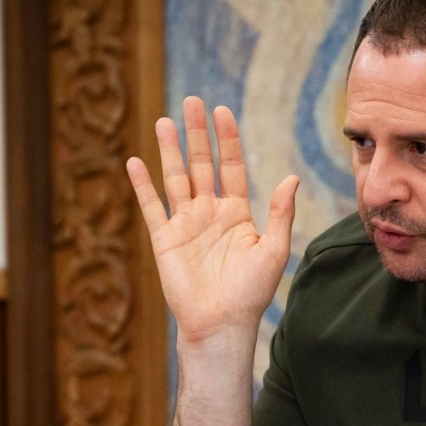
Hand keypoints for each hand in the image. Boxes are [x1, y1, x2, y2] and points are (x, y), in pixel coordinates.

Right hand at [126, 96, 298, 342]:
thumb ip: (280, 213)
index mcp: (237, 213)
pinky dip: (142, 185)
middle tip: (192, 101)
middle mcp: (210, 213)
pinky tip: (134, 162)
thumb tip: (292, 179)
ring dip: (169, 150)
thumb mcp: (274, 250)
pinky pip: (151, 206)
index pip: (231, 167)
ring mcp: (186, 224)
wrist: (222, 324)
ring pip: (175, 178)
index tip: (222, 111)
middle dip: (197, 134)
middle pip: (202, 164)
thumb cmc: (252, 293)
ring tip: (164, 121)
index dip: (227, 139)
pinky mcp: (164, 239)